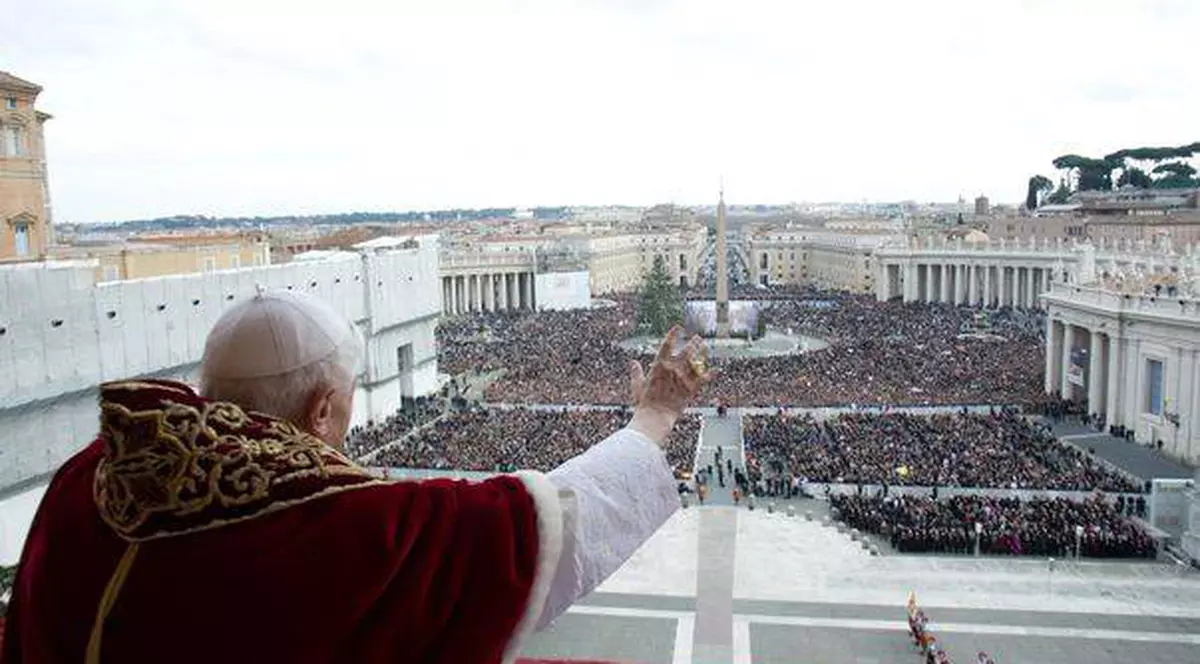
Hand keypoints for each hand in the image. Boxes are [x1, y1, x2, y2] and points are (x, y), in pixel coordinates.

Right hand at [628, 326, 710, 443]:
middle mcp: (673, 369)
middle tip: (697, 338)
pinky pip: (703, 379)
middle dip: (693, 343)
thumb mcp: (637, 385)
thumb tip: (633, 363)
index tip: (678, 328)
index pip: (667, 345)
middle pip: (686, 351)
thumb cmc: (644, 402)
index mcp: (659, 365)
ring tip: (705, 346)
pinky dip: (710, 374)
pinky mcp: (691, 389)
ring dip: (702, 353)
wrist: (655, 416)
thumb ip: (636, 373)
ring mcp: (683, 378)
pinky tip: (715, 370)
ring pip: (696, 362)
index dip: (673, 334)